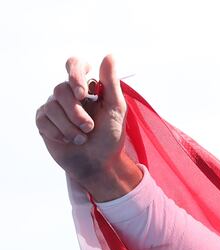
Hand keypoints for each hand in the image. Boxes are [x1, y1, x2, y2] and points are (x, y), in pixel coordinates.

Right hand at [35, 55, 141, 200]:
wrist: (99, 163)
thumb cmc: (110, 136)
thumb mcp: (116, 109)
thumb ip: (111, 83)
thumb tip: (109, 56)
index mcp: (86, 87)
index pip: (74, 64)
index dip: (75, 74)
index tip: (83, 93)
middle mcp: (67, 94)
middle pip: (61, 89)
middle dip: (76, 112)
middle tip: (90, 127)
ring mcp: (53, 107)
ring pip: (52, 106)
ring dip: (70, 126)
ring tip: (82, 138)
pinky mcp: (44, 122)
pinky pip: (44, 120)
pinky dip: (60, 133)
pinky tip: (70, 141)